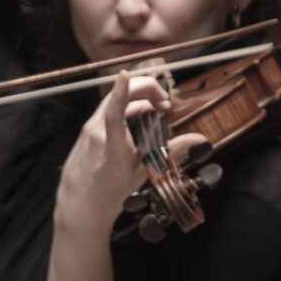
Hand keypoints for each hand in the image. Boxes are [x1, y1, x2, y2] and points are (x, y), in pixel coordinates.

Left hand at [55, 72, 196, 227]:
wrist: (81, 207)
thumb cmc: (111, 194)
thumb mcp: (144, 173)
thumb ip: (172, 151)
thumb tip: (199, 139)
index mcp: (112, 144)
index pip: (115, 110)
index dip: (121, 89)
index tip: (124, 73)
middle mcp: (96, 132)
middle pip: (118, 96)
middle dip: (146, 90)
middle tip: (165, 103)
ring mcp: (88, 131)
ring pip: (113, 103)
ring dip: (137, 101)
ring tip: (156, 113)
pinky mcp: (85, 132)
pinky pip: (106, 113)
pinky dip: (125, 111)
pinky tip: (138, 123)